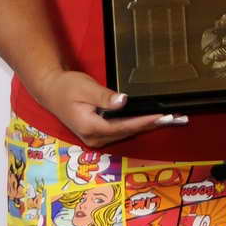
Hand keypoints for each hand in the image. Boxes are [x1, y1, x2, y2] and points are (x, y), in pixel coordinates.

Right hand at [29, 69, 185, 148]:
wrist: (50, 91)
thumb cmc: (67, 87)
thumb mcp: (85, 88)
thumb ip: (104, 96)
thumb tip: (124, 101)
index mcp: (90, 127)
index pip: (124, 126)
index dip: (144, 121)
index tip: (162, 116)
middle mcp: (94, 138)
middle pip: (128, 132)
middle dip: (152, 125)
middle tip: (175, 118)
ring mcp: (96, 138)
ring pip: (127, 133)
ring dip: (147, 126)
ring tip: (170, 119)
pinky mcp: (99, 133)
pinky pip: (122, 130)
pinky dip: (138, 125)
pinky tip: (152, 120)